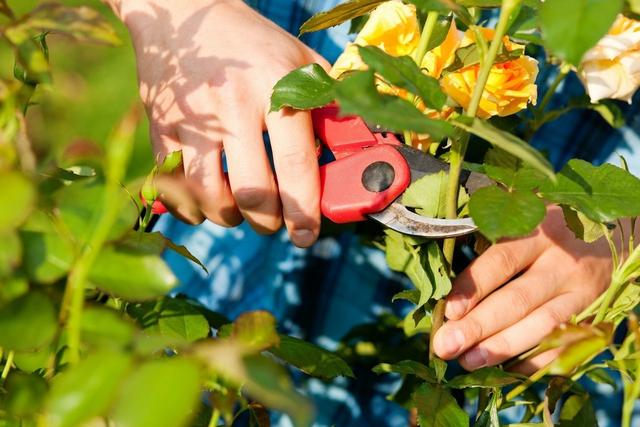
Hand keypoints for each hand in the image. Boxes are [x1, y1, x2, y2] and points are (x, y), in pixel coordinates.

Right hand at [114, 0, 328, 246]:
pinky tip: (206, 200)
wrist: (185, 14)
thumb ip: (332, 107)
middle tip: (272, 222)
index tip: (306, 235)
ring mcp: (192, 117)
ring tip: (239, 210)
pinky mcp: (161, 125)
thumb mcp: (302, 63)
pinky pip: (173, 185)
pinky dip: (192, 206)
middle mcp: (233, 104)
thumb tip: (364, 150)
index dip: (304, 210)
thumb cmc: (254, 44)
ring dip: (229, 217)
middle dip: (267, 222)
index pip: (295, 165)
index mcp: (276, 88)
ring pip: (209, 196)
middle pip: (253, 193)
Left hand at [432, 206, 614, 372]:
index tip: (448, 312)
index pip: (500, 262)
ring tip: (468, 362)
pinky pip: (563, 345)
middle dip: (478, 326)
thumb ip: (490, 250)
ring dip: (501, 348)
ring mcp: (582, 292)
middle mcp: (561, 262)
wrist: (611, 238)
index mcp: (537, 233)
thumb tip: (447, 294)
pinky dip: (533, 361)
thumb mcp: (524, 226)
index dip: (472, 288)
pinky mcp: (595, 316)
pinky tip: (504, 370)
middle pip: (516, 300)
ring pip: (539, 327)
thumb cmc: (550, 232)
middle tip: (446, 346)